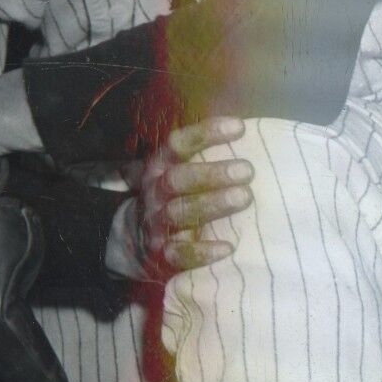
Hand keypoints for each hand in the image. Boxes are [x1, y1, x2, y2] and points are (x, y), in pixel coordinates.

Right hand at [105, 117, 253, 280]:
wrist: (133, 240)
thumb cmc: (171, 197)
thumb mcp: (175, 171)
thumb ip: (199, 156)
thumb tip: (243, 132)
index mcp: (159, 166)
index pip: (178, 145)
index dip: (206, 134)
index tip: (239, 128)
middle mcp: (155, 191)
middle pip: (178, 178)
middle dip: (212, 173)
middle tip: (247, 170)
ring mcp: (156, 223)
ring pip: (180, 212)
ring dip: (212, 204)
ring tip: (245, 197)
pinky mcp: (162, 254)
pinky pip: (179, 253)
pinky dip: (202, 251)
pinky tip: (228, 248)